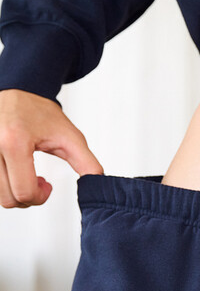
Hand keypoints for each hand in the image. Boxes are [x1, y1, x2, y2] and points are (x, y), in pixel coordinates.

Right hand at [0, 89, 103, 208]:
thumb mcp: (70, 137)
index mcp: (13, 142)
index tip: (47, 185)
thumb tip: (99, 185)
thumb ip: (87, 163)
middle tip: (38, 183)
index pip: (24, 191)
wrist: (16, 91)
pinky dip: (2, 185)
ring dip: (14, 193)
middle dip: (28, 198)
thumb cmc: (39, 112)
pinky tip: (13, 172)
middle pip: (8, 199)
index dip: (40, 196)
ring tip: (25, 176)